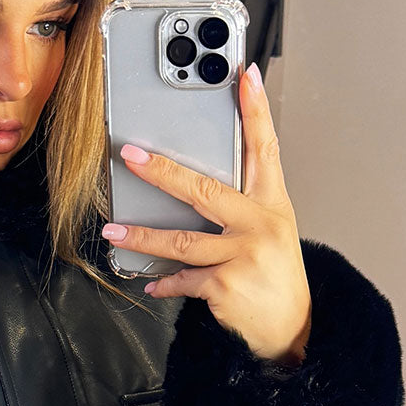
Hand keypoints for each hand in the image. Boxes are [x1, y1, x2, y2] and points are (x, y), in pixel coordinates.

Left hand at [102, 63, 312, 366]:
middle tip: (131, 155)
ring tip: (113, 231)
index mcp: (271, 204)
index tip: (246, 75)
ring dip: (141, 237)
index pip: (265, 147)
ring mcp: (243, 255)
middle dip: (162, 171)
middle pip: (204, 190)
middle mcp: (260, 225)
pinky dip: (164, 282)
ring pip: (180, 241)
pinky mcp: (226, 285)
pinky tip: (152, 282)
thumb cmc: (274, 276)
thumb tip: (189, 186)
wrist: (291, 329)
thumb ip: (241, 206)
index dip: (256, 110)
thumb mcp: (271, 232)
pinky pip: (182, 279)